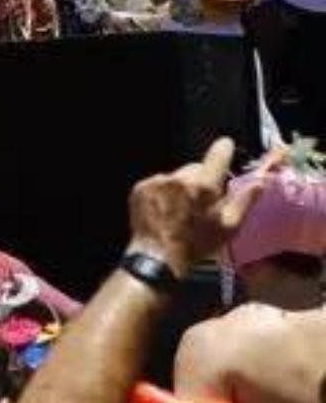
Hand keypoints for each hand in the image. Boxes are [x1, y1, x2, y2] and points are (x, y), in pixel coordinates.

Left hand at [126, 137, 265, 274]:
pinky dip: (163, 192)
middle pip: (195, 168)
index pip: (217, 155)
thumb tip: (261, 181)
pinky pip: (158, 183)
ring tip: (181, 209)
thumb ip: (245, 200)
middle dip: (201, 179)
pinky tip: (165, 210)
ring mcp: (156, 182)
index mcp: (202, 187)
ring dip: (181, 186)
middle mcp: (178, 179)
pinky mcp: (140, 188)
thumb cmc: (197, 245)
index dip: (223, 150)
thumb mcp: (228, 226)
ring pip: (176, 176)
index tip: (226, 146)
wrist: (157, 257)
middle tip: (202, 200)